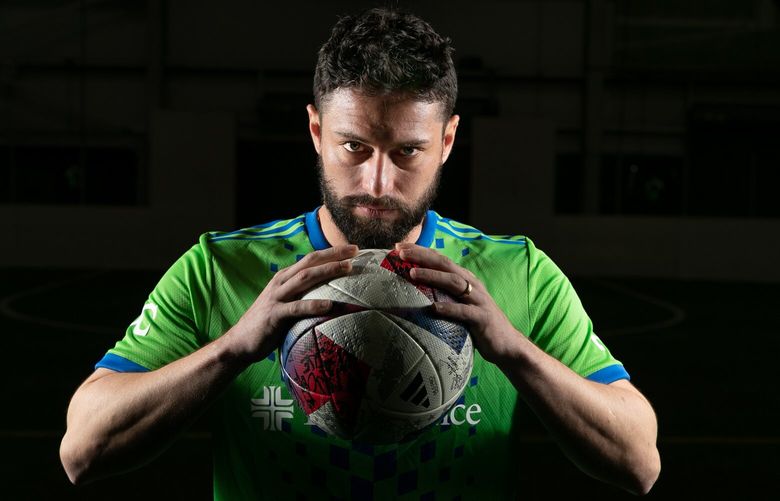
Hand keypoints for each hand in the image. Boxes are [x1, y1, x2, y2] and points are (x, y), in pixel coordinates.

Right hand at [225, 244, 358, 362]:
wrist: (240, 342)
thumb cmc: (268, 323)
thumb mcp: (286, 302)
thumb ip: (302, 294)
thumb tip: (330, 293)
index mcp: (284, 277)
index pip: (310, 258)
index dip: (331, 252)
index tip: (353, 249)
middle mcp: (281, 282)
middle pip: (310, 262)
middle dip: (333, 255)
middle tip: (355, 251)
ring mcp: (277, 297)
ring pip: (305, 278)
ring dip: (327, 271)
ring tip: (347, 269)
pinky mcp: (274, 315)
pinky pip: (296, 308)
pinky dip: (314, 305)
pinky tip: (329, 305)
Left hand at [395, 243, 524, 364]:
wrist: (506, 343)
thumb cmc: (477, 324)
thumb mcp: (459, 304)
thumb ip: (442, 294)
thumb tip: (413, 291)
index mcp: (465, 279)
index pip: (440, 260)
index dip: (420, 251)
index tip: (398, 248)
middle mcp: (472, 285)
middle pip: (445, 265)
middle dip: (423, 257)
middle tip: (401, 254)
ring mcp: (478, 300)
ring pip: (454, 283)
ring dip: (433, 277)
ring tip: (412, 274)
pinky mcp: (482, 318)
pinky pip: (464, 312)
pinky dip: (449, 308)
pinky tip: (434, 308)